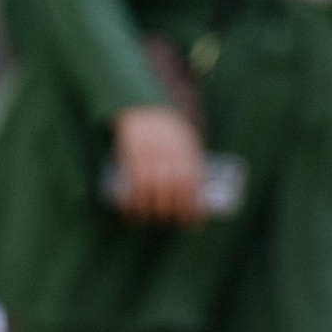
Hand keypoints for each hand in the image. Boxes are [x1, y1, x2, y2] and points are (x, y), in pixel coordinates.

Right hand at [112, 105, 205, 222]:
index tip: (192, 223)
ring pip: (150, 189)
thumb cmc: (169, 130)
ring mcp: (148, 154)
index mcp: (184, 150)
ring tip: (149, 220)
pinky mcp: (130, 155)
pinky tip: (131, 214)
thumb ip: (193, 164)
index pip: (191, 185)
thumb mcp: (187, 140)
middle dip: (171, 212)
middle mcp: (167, 153)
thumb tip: (201, 196)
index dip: (191, 207)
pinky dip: (130, 203)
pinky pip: (130, 184)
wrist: (144, 108)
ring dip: (150, 211)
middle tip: (169, 223)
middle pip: (171, 190)